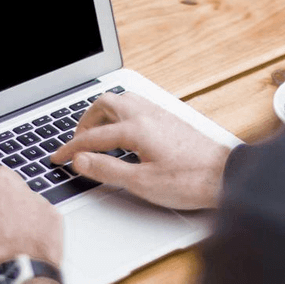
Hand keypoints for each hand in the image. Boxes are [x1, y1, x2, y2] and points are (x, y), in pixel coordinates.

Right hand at [50, 92, 230, 209]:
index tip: (58, 158)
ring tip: (96, 135)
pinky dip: (120, 114)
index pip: (93, 137)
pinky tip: (123, 132)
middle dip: (85, 122)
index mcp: (136, 129)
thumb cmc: (190, 181)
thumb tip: (81, 161)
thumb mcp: (142, 183)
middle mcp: (147, 114)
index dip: (71, 149)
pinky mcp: (170, 119)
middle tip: (77, 143)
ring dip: (103, 114)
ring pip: (122, 100)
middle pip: (105, 104)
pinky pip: (136, 105)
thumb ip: (107, 170)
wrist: (226, 176)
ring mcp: (160, 114)